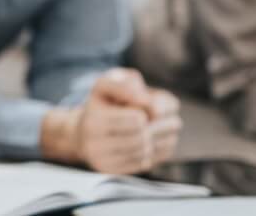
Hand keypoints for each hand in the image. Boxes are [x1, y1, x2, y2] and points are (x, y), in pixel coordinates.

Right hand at [42, 68, 182, 174]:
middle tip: (174, 122)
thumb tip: (153, 107)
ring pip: (145, 152)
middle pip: (143, 138)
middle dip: (162, 128)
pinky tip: (157, 142)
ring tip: (167, 130)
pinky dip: (157, 153)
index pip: (138, 120)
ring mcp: (102, 160)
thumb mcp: (106, 85)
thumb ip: (126, 86)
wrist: (81, 133)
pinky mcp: (110, 171)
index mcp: (94, 120)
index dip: (151, 111)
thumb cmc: (100, 105)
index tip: (150, 105)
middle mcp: (94, 143)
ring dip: (163, 141)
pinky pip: (144, 164)